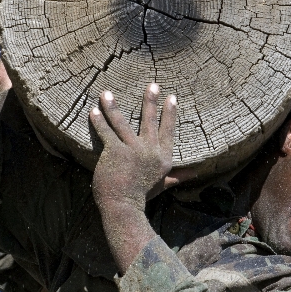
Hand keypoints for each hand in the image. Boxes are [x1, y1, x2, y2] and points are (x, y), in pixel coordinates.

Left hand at [90, 84, 177, 210]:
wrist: (124, 207)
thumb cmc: (142, 195)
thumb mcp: (163, 183)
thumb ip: (178, 175)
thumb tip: (196, 173)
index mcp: (163, 157)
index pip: (169, 131)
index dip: (170, 114)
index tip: (172, 97)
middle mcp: (150, 151)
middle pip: (150, 121)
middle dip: (150, 101)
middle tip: (153, 84)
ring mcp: (132, 150)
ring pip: (122, 123)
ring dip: (113, 106)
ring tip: (106, 93)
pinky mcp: (115, 152)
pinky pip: (106, 132)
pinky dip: (99, 121)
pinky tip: (94, 110)